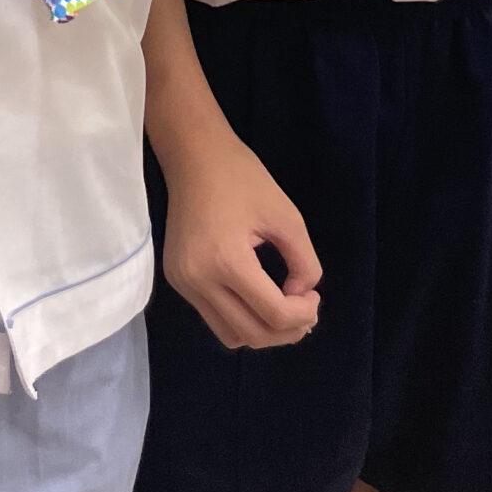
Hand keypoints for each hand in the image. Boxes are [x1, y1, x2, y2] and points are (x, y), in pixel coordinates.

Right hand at [163, 129, 321, 351]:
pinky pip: (214, 319)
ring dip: (262, 332)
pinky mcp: (177, 280)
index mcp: (225, 260)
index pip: (273, 313)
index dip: (303, 314)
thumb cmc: (242, 178)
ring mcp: (183, 283)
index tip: (314, 295)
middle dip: (287, 331)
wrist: (193, 156)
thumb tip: (301, 296)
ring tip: (283, 311)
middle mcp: (198, 280)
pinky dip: (241, 320)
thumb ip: (305, 262)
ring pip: (231, 335)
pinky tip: (257, 299)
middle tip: (306, 310)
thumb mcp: (287, 217)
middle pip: (252, 334)